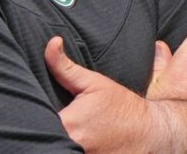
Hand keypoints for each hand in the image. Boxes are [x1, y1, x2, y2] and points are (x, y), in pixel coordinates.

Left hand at [45, 36, 160, 152]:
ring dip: (55, 142)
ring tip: (58, 132)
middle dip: (43, 130)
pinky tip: (72, 143)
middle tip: (46, 121)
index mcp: (70, 125)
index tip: (35, 110)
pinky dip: (68, 150)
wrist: (152, 133)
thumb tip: (52, 43)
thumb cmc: (120, 106)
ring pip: (57, 149)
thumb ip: (65, 66)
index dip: (34, 116)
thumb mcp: (93, 82)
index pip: (37, 122)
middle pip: (46, 137)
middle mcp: (74, 147)